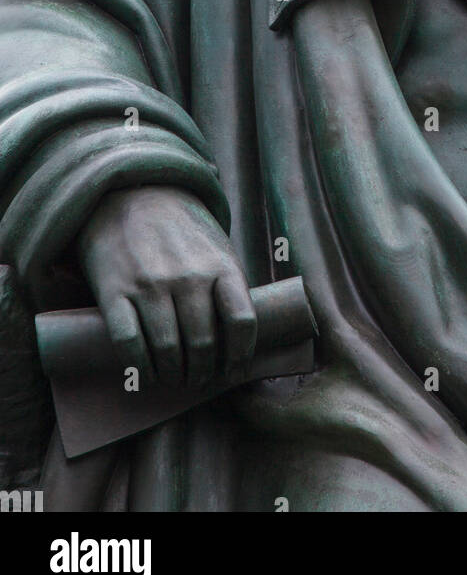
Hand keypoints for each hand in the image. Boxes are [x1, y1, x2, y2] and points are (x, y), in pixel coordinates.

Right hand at [76, 186, 255, 389]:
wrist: (132, 195)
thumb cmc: (181, 230)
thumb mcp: (216, 248)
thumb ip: (228, 288)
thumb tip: (240, 343)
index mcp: (221, 265)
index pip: (243, 321)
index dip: (240, 355)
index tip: (232, 368)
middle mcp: (188, 275)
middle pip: (204, 343)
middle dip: (203, 372)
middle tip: (199, 380)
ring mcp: (150, 283)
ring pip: (168, 350)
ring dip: (174, 376)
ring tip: (176, 380)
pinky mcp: (115, 291)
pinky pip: (130, 344)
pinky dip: (141, 368)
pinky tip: (147, 374)